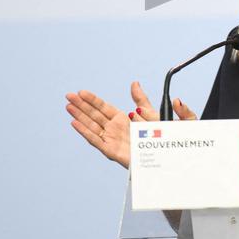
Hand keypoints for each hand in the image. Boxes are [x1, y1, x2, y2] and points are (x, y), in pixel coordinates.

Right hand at [66, 82, 197, 168]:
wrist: (171, 155)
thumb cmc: (165, 137)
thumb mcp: (155, 113)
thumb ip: (142, 100)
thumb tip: (134, 84)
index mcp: (124, 119)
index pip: (103, 107)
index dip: (92, 100)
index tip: (81, 92)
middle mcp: (116, 130)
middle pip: (94, 115)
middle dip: (81, 106)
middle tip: (68, 95)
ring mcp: (114, 140)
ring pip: (92, 127)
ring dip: (79, 117)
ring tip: (68, 106)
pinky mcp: (114, 151)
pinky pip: (97, 141)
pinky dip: (85, 132)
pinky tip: (75, 123)